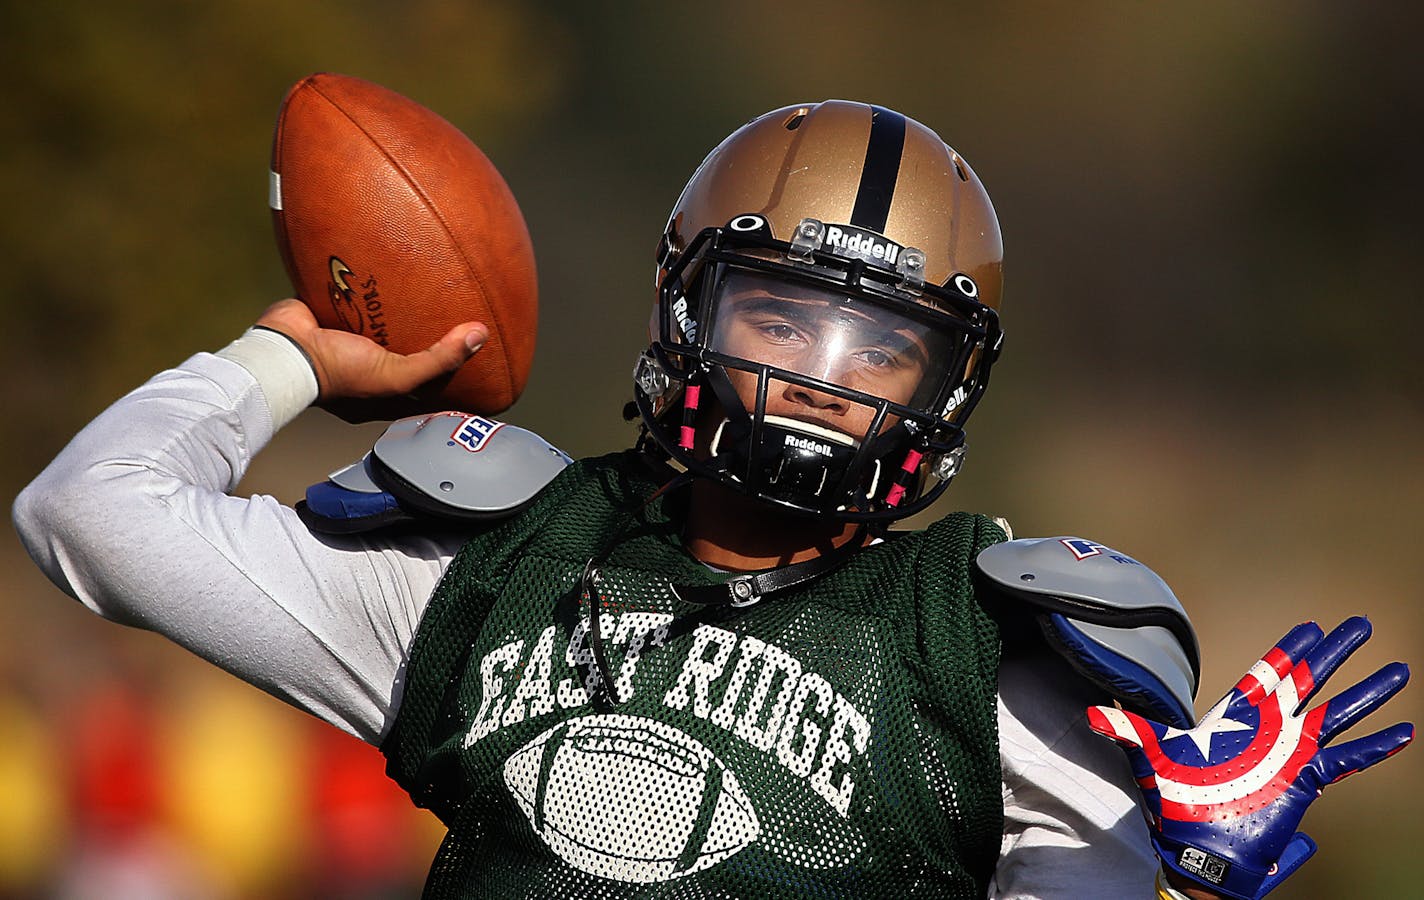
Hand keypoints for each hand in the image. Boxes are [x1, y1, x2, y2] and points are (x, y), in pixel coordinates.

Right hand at [256, 299, 487, 421]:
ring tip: (432, 280)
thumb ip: (438, 359)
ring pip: (386, 317)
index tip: (478, 355)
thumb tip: (479, 335)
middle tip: (461, 309)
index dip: (451, 373)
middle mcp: (370, 365)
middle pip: (409, 346)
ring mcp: (351, 336)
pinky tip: (394, 262)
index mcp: (384, 390)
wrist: (284, 350)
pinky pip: (359, 292)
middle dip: (430, 331)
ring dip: (402, 302)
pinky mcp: (334, 310)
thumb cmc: (341, 374)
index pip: (427, 384)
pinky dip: (373, 279)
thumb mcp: (397, 375)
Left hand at [1087, 617, 1411, 899]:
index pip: (1269, 674)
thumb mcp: (1149, 758)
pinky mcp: (1305, 782)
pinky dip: (1376, 748)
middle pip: (1310, 682)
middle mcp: (1269, 731)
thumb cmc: (1175, 801)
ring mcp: (1291, 755)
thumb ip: (1126, 730)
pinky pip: (1348, 761)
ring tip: (1398, 670)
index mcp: (1237, 717)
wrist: (1196, 846)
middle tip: (1362, 624)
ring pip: (1337, 715)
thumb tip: (1089, 713)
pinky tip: (1403, 733)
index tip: (1313, 625)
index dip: (1290, 650)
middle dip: (1336, 654)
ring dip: (1367, 693)